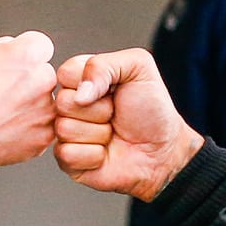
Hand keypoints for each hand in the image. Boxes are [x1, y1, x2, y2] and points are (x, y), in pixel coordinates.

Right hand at [0, 31, 58, 178]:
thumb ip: (4, 46)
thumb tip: (14, 47)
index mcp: (27, 55)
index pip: (41, 45)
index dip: (26, 56)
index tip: (17, 66)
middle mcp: (43, 80)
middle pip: (45, 74)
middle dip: (30, 81)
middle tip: (5, 93)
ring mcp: (47, 109)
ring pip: (47, 101)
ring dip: (32, 105)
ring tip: (4, 113)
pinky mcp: (46, 134)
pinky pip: (45, 125)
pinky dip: (31, 128)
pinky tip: (8, 127)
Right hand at [52, 48, 202, 201]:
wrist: (162, 150)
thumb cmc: (152, 110)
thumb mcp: (138, 68)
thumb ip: (104, 65)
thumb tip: (80, 92)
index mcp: (82, 78)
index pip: (65, 73)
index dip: (91, 83)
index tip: (112, 90)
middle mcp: (70, 104)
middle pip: (63, 103)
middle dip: (99, 110)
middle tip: (115, 114)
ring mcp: (66, 132)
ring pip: (65, 129)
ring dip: (98, 134)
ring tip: (112, 133)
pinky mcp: (67, 160)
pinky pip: (68, 154)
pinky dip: (94, 155)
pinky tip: (105, 153)